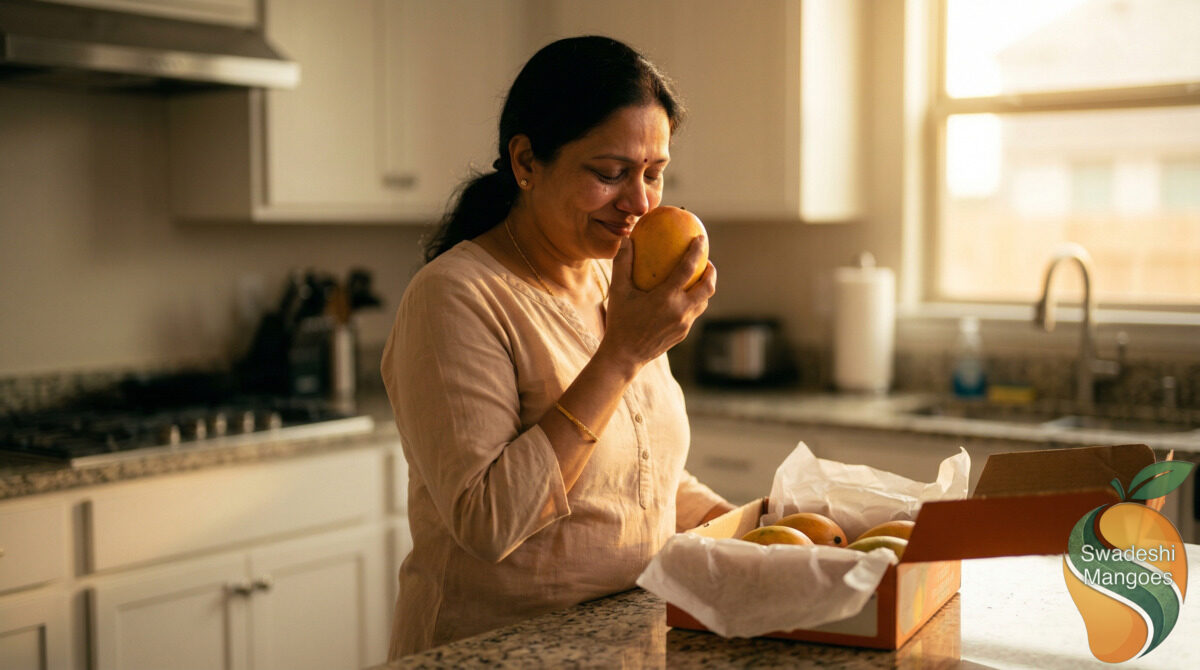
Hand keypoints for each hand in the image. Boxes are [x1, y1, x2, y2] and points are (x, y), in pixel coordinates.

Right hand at [598, 235, 715, 374]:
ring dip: (705, 288)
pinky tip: (685, 297)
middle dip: (711, 273)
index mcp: (667, 298)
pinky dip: (694, 302)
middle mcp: (681, 311)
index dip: (697, 252)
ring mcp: (684, 324)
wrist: (625, 355)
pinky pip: (694, 313)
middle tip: (707, 262)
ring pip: (703, 302)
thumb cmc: (619, 321)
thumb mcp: (617, 291)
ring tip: (699, 278)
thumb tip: (627, 239)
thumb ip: (622, 264)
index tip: (700, 238)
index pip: (688, 269)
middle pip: (707, 288)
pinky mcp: (683, 334)